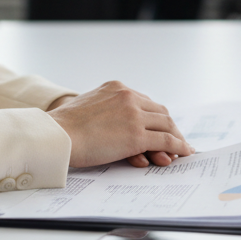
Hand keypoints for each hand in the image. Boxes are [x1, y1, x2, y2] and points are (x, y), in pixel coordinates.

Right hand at [47, 80, 193, 168]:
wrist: (57, 135)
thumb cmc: (64, 127)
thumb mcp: (87, 106)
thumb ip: (104, 109)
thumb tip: (113, 125)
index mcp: (116, 87)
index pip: (144, 101)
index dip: (155, 115)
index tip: (160, 126)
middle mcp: (128, 96)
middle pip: (159, 111)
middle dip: (169, 126)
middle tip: (176, 138)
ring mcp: (134, 115)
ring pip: (165, 124)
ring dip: (176, 137)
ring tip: (182, 148)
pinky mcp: (137, 135)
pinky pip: (165, 140)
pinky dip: (178, 146)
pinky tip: (183, 152)